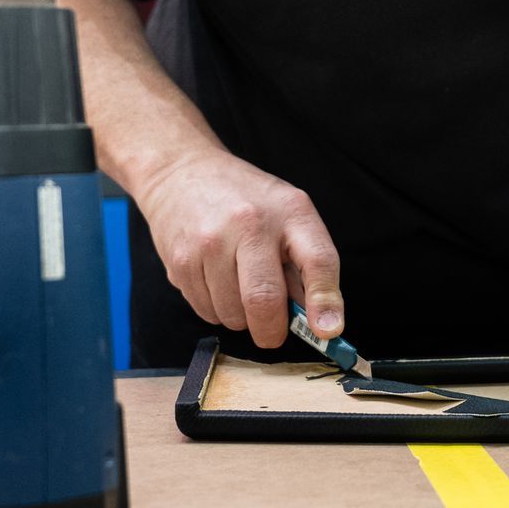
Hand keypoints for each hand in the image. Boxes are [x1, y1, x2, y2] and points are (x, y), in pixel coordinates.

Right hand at [136, 147, 343, 349]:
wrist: (181, 174)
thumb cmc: (245, 199)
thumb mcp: (287, 214)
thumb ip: (305, 264)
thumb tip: (320, 322)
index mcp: (290, 211)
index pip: (317, 260)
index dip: (326, 301)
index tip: (328, 331)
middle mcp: (249, 224)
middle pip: (264, 300)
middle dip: (272, 331)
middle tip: (272, 333)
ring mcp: (210, 243)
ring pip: (232, 315)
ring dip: (241, 317)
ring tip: (238, 285)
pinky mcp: (180, 262)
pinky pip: (206, 311)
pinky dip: (216, 309)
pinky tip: (215, 280)